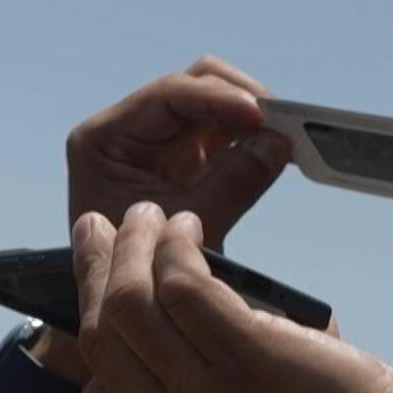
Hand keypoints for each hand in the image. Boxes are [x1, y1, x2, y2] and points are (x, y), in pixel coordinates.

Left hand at [65, 56, 292, 250]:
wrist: (126, 306)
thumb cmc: (140, 272)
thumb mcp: (186, 228)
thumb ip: (231, 185)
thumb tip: (279, 143)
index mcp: (105, 140)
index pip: (168, 96)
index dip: (218, 99)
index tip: (261, 115)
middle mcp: (130, 130)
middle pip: (193, 86)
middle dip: (240, 98)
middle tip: (283, 122)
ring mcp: (159, 142)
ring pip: (213, 103)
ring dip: (251, 115)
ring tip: (288, 136)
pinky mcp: (187, 159)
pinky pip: (224, 131)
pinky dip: (252, 134)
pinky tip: (279, 147)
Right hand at [69, 202, 392, 392]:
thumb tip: (202, 346)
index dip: (96, 335)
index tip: (105, 294)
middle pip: (103, 340)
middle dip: (95, 274)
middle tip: (99, 228)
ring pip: (134, 302)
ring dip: (134, 246)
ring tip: (147, 215)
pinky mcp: (252, 360)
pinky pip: (189, 286)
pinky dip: (180, 246)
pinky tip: (190, 228)